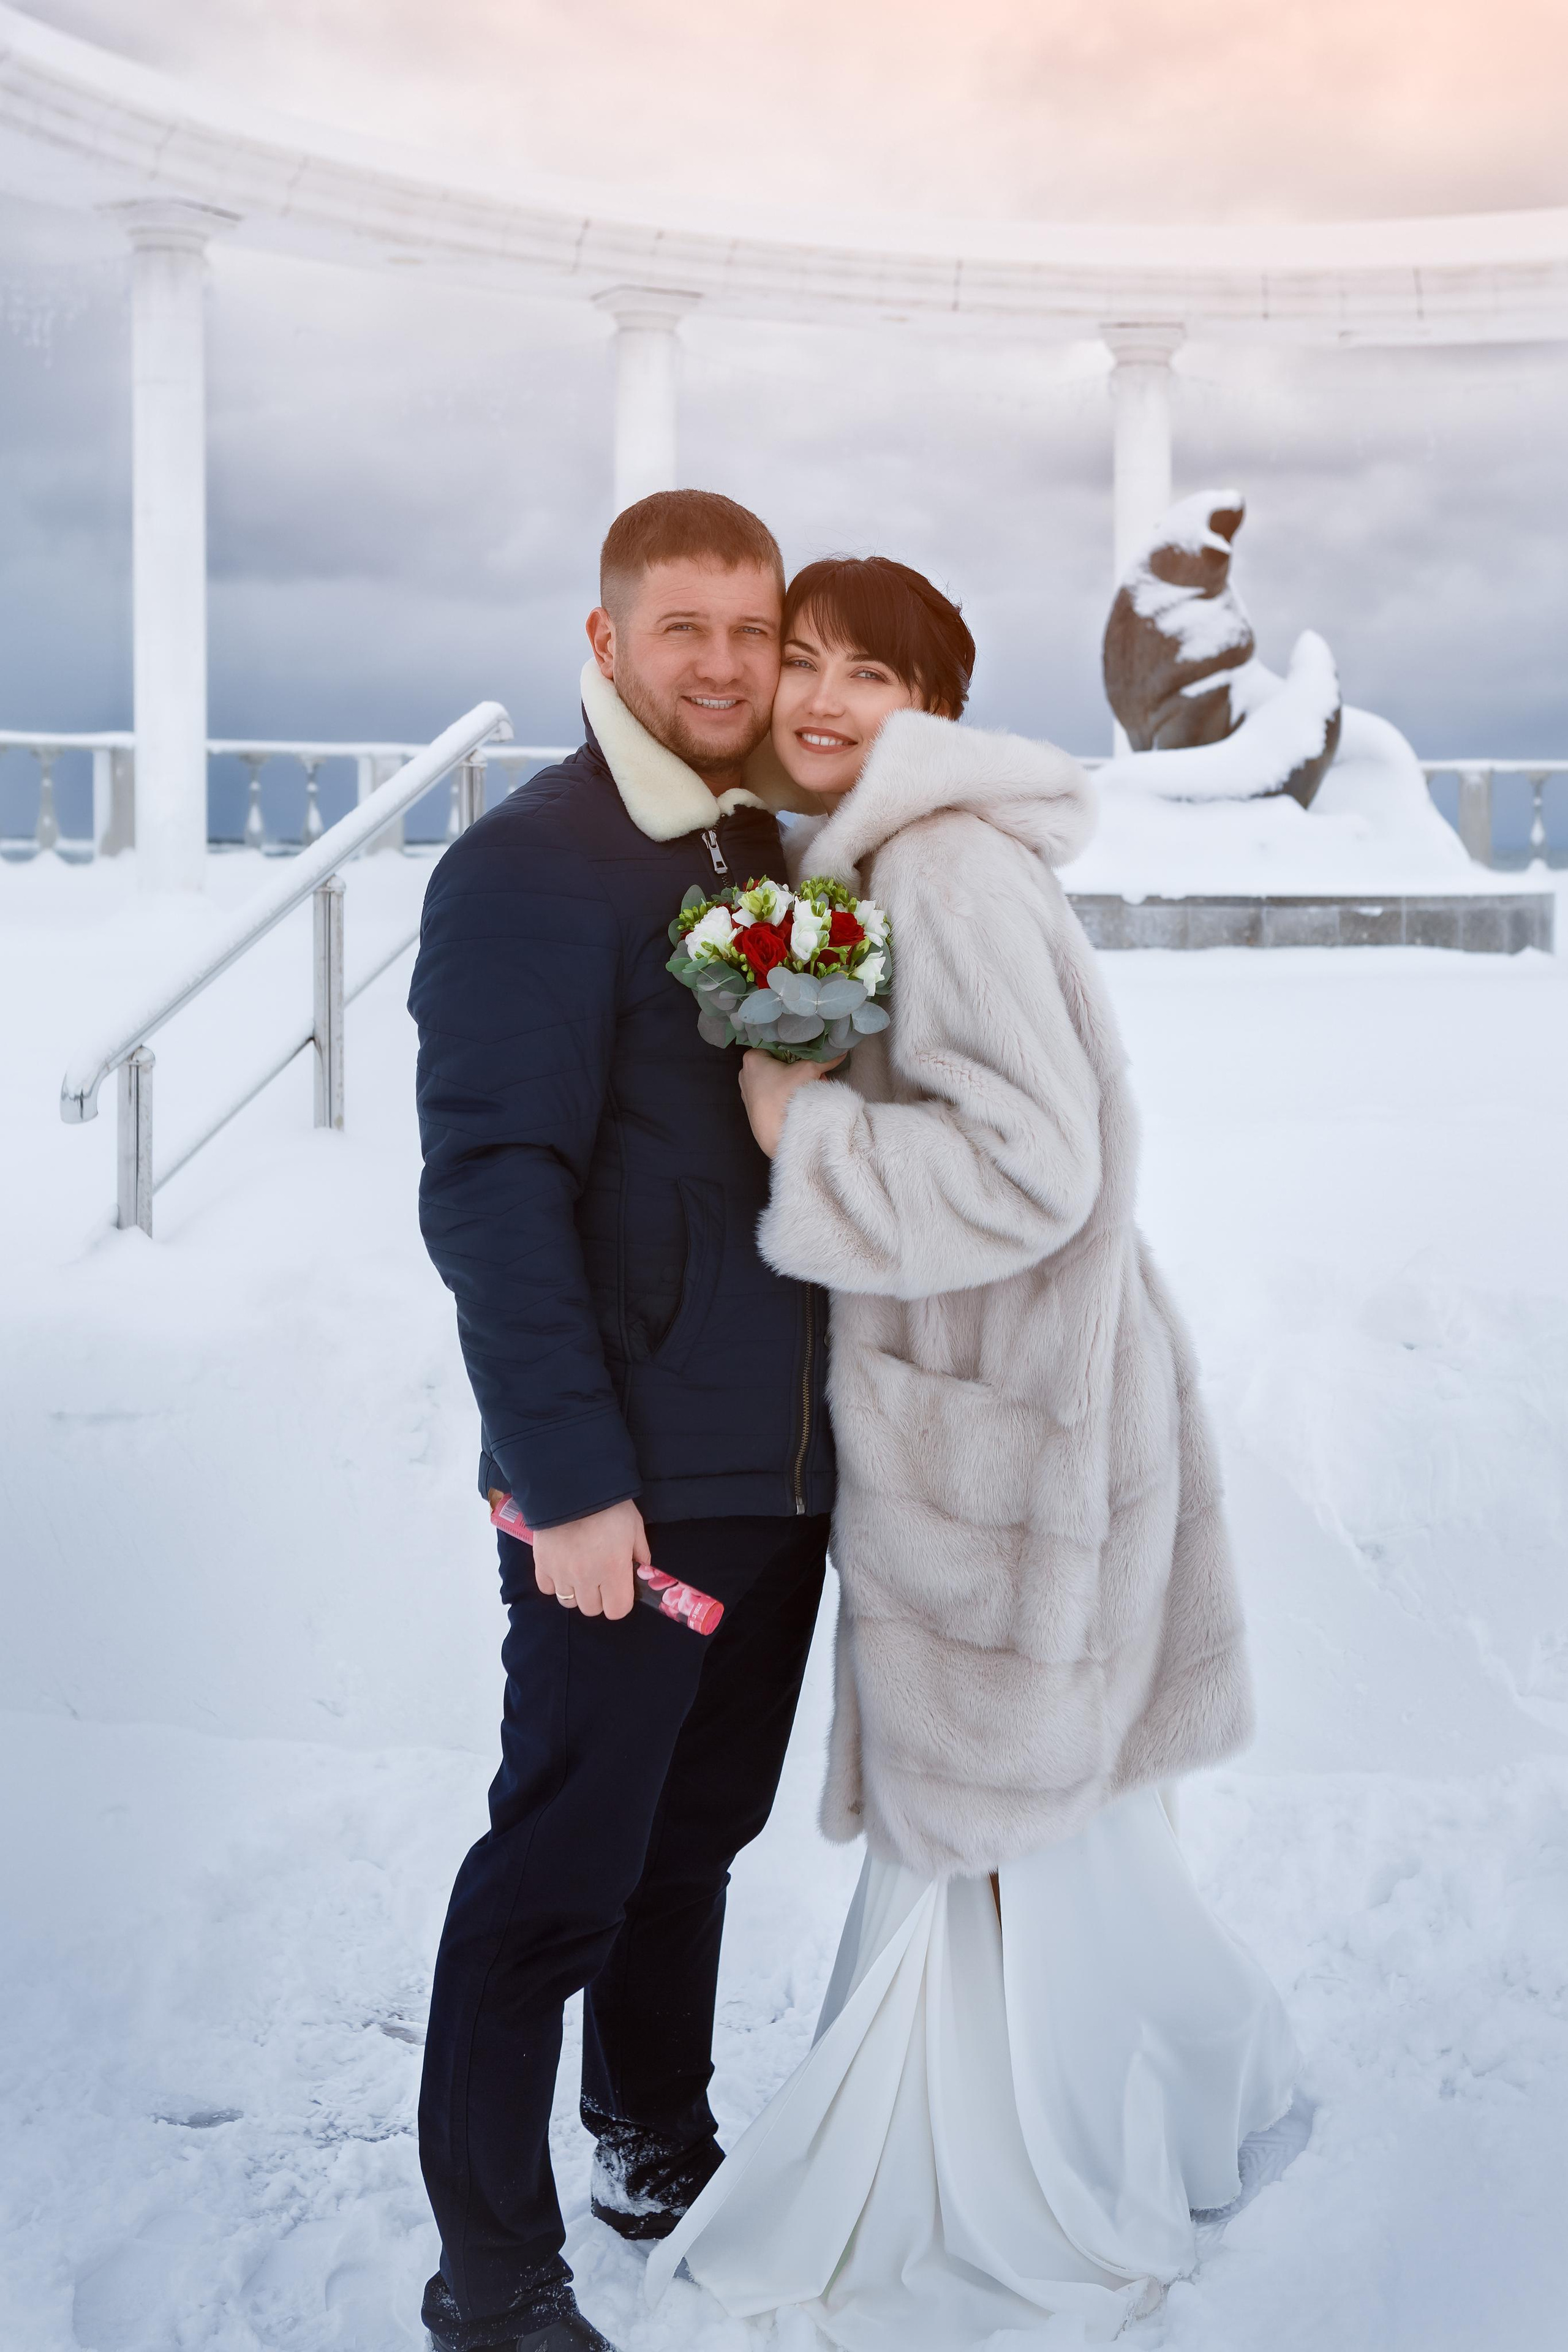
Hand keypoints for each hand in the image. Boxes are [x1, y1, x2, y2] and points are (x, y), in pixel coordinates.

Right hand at [532, 1498, 648, 1618]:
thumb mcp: (634, 1525)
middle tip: (600, 1575)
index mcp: (613, 1570)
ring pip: (569, 1602)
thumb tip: (641, 1567)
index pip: (617, 1611)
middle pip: (592, 1609)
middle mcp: (587, 1578)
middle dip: (598, 1597)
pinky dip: (555, 1582)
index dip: (619, 1602)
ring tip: (579, 1570)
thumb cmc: (609, 1505)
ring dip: (576, 1591)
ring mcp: (561, 1573)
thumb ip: (640, 1550)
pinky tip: (562, 1567)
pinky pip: (547, 1588)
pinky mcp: (542, 1564)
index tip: (619, 1588)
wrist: (572, 1486)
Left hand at [739, 1049, 842, 1158]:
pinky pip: (771, 1093)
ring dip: (793, 1081)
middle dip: (798, 1068)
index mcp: (752, 1059)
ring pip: (775, 1078)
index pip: (777, 1045)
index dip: (796, 1050)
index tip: (809, 1058)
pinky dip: (785, 1093)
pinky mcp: (753, 1106)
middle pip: (777, 1063)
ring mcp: (748, 1091)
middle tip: (814, 1075)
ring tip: (810, 1088)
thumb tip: (841, 1050)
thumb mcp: (809, 1071)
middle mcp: (745, 1073)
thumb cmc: (787, 1097)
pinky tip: (799, 1100)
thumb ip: (825, 1059)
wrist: (778, 1135)